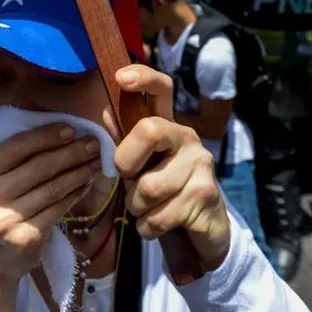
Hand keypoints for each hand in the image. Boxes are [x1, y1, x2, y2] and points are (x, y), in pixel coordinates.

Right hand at [0, 125, 101, 284]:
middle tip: (94, 143)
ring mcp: (6, 219)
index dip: (46, 136)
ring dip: (79, 172)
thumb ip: (14, 162)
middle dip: (71, 152)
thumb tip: (57, 133)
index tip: (70, 129)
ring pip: (52, 188)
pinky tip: (86, 184)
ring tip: (95, 161)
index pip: (16, 147)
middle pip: (39, 166)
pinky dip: (75, 194)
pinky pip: (57, 209)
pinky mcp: (24, 237)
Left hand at [106, 65, 230, 271]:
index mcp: (169, 127)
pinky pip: (156, 217)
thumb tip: (106, 111)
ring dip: (138, 207)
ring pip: (148, 187)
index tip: (121, 77)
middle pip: (149, 130)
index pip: (162, 89)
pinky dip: (149, 227)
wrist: (202, 234)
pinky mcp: (205, 196)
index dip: (142, 77)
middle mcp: (188, 139)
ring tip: (151, 208)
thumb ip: (124, 142)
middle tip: (131, 179)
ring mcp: (201, 166)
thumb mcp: (140, 167)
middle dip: (127, 163)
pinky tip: (162, 223)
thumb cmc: (164, 195)